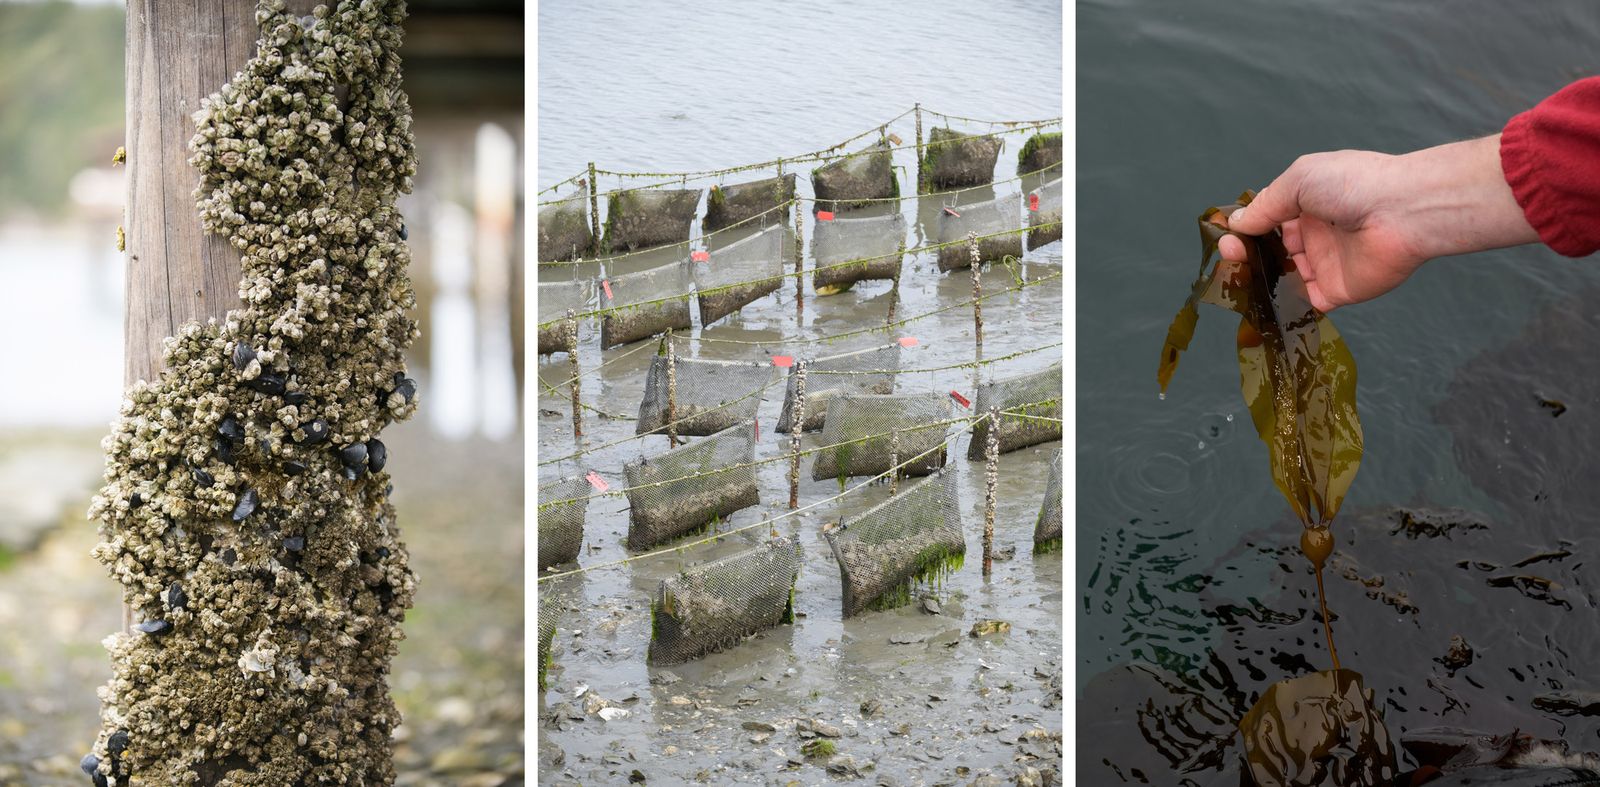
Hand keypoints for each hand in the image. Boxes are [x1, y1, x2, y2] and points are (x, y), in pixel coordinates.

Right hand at [1218, 136, 1538, 311]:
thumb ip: (1265, 205)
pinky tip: (1262, 299)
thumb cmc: (1351, 185)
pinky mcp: (1337, 291)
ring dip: (1260, 278)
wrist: (1402, 212)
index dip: (1246, 228)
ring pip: (1284, 276)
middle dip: (1247, 253)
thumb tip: (1236, 223)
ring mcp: (1326, 263)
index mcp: (1309, 202)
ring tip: (1241, 277)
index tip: (1228, 237)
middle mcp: (1316, 233)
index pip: (1269, 218)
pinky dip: (1284, 303)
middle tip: (1231, 256)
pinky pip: (1304, 301)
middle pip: (1272, 249)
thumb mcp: (1299, 181)